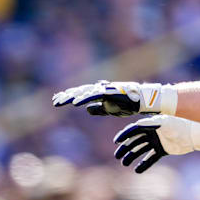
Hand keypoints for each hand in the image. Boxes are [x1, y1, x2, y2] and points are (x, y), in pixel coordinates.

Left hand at [52, 80, 169, 116]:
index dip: (69, 96)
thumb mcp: (110, 108)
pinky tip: (76, 103)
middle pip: (80, 92)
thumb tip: (88, 109)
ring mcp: (105, 89)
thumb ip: (99, 108)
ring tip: (61, 102)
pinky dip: (85, 98)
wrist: (144, 101)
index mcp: (99, 93)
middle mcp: (101, 89)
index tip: (57, 101)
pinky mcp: (111, 92)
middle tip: (55, 101)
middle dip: (66, 96)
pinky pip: (95, 95)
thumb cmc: (129, 104)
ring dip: (72, 97)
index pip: (81, 94)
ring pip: (85, 92)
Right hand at [113, 117, 181, 172]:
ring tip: (125, 164)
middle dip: (125, 148)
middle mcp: (152, 133)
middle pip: (135, 141)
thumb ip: (152, 124)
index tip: (116, 142)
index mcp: (151, 124)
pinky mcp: (162, 150)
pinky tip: (137, 170)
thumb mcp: (165, 123)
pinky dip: (144, 164)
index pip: (134, 130)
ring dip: (132, 156)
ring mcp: (157, 142)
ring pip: (140, 150)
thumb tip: (137, 125)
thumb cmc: (180, 126)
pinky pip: (150, 158)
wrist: (194, 135)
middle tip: (117, 156)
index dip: (124, 135)